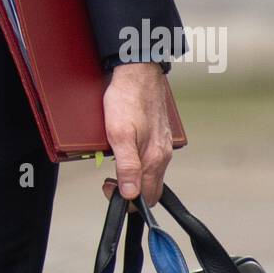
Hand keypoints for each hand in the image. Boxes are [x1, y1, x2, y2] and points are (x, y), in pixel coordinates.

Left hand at [101, 62, 172, 208]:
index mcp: (154, 158)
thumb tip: (130, 193)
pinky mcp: (160, 134)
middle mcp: (163, 154)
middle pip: (151, 188)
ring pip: (151, 172)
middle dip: (131, 190)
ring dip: (134, 176)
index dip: (127, 201)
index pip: (147, 197)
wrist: (138, 72)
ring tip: (116, 164)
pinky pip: (152, 157)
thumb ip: (126, 166)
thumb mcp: (118, 134)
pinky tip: (128, 152)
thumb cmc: (127, 98)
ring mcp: (163, 144)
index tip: (110, 188)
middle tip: (111, 179)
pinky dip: (140, 162)